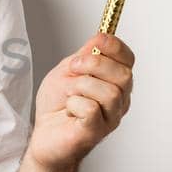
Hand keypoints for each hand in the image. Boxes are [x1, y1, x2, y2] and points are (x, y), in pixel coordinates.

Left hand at [28, 33, 135, 170]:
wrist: (44, 134)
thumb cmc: (57, 105)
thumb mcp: (67, 71)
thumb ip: (85, 55)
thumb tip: (101, 37)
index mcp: (114, 81)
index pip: (127, 59)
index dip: (114, 46)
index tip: (98, 40)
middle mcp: (119, 99)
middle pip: (124, 75)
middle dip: (95, 65)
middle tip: (73, 68)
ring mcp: (110, 117)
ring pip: (110, 93)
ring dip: (82, 87)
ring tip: (69, 95)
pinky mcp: (96, 131)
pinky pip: (92, 109)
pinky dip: (74, 104)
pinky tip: (69, 110)